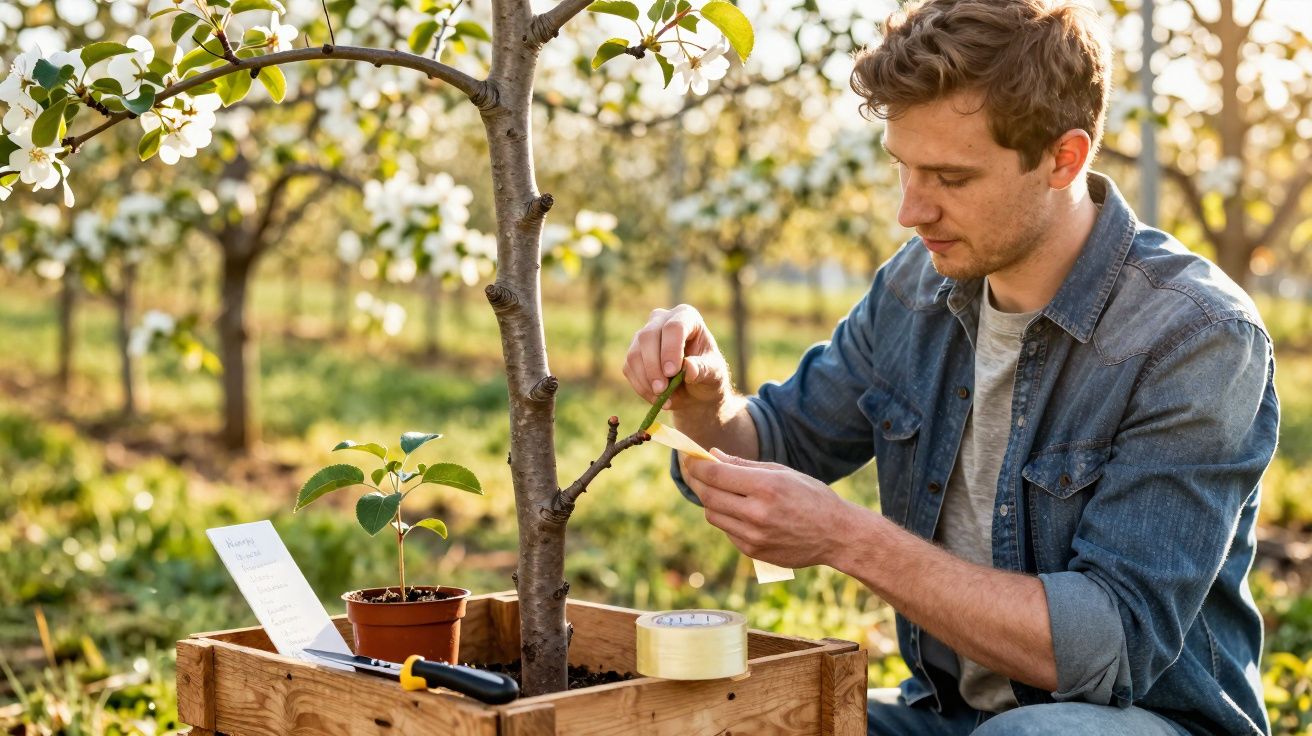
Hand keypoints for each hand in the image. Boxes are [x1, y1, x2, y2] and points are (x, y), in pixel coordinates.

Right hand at [623, 304, 731, 409]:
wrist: (695, 389)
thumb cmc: (708, 375)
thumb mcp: (714, 374)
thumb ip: (704, 369)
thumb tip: (689, 368)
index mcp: (687, 317)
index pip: (674, 326)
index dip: (671, 348)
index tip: (672, 372)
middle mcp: (662, 320)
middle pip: (648, 336)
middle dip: (653, 366)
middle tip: (662, 390)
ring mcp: (644, 336)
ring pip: (634, 354)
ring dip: (646, 380)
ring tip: (663, 399)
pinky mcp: (633, 354)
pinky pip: (629, 369)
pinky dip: (641, 387)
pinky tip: (657, 399)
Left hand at [681, 448, 859, 568]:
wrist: (836, 534)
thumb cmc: (811, 496)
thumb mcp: (782, 472)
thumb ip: (744, 466)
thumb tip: (713, 455)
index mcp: (766, 487)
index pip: (715, 475)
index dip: (697, 466)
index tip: (691, 459)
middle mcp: (757, 513)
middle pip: (708, 496)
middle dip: (697, 482)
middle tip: (695, 472)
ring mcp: (754, 536)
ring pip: (713, 515)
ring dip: (710, 501)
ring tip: (721, 491)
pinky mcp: (754, 552)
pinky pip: (727, 531)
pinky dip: (727, 519)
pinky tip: (740, 511)